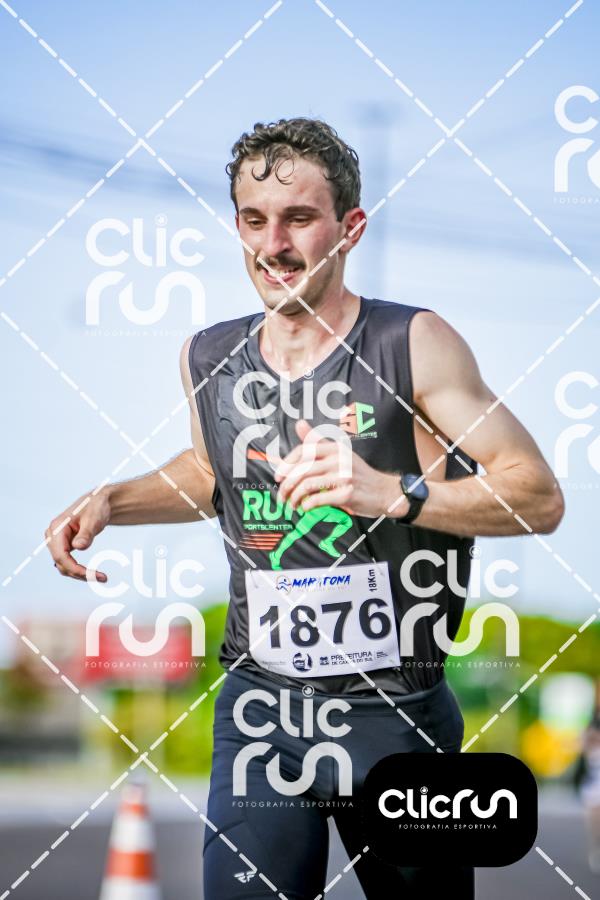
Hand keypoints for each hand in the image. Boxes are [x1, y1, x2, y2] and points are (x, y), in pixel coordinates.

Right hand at [45, 488, 111, 581]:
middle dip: (79, 573)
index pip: (61, 555)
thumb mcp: (94, 519)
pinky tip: (93, 573)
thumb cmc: (96, 507)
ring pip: (64, 566)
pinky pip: (68, 563)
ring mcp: (57, 542)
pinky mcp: (64, 546)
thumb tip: (78, 547)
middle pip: (61, 563)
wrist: (98, 503)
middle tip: (102, 578)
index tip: (93, 575)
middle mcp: (53, 536)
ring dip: (79, 574)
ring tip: (100, 577)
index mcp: (57, 528)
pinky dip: (79, 569)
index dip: (75, 569)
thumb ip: (86, 533)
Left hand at [275, 420, 407, 518]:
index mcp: (335, 448)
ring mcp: (344, 476)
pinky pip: (318, 498)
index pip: (304, 450)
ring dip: (294, 497)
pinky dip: (307, 504)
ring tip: (291, 504)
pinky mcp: (347, 493)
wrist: (385, 492)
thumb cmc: (358, 475)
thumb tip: (299, 424)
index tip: (278, 477)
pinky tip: (305, 507)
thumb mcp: (340, 454)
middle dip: (287, 485)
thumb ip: (318, 442)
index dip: (287, 464)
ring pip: (307, 484)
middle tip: (282, 496)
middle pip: (302, 469)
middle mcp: (339, 459)